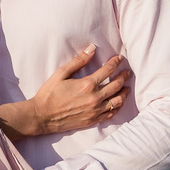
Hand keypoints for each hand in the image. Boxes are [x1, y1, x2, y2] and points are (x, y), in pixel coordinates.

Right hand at [0, 45, 129, 137]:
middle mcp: (95, 98)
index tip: (119, 58)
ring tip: (126, 87)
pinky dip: (117, 107)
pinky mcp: (93, 120)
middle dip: (124, 76)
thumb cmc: (49, 94)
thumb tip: (92, 48)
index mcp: (87, 84)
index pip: (108, 70)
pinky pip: (111, 114)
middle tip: (128, 72)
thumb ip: (78, 61)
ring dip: (124, 92)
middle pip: (117, 85)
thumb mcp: (61, 73)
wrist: (42, 116)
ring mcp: (95, 111)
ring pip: (118, 101)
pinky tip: (117, 103)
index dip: (115, 62)